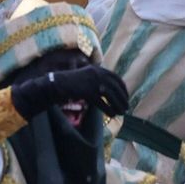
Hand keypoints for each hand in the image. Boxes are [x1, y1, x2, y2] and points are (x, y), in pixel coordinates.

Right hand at [12, 65, 129, 119]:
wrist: (58, 83)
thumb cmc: (73, 82)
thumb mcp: (87, 76)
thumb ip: (99, 80)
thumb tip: (112, 91)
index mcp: (98, 69)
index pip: (116, 78)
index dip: (123, 89)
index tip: (127, 96)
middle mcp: (97, 74)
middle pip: (116, 87)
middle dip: (123, 98)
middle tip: (127, 107)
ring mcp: (92, 82)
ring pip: (111, 96)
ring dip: (118, 105)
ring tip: (122, 112)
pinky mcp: (87, 92)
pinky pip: (102, 103)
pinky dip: (108, 109)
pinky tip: (112, 114)